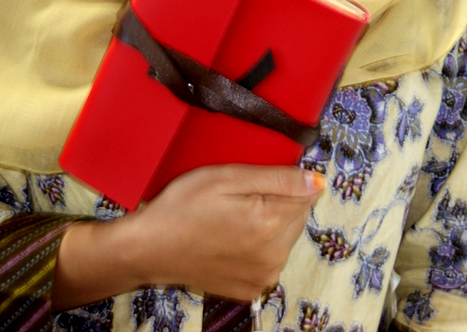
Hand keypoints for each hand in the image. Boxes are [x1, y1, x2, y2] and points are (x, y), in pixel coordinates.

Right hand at [53, 164, 324, 308]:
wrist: (149, 248)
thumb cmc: (183, 206)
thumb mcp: (227, 177)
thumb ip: (277, 178)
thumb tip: (317, 180)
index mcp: (270, 223)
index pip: (306, 193)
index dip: (284, 179)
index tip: (257, 178)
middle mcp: (274, 256)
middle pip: (297, 216)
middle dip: (278, 201)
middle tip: (238, 195)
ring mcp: (263, 277)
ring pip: (284, 238)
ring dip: (269, 224)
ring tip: (231, 216)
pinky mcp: (250, 290)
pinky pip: (269, 259)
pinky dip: (258, 246)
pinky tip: (230, 237)